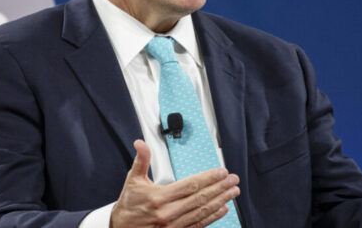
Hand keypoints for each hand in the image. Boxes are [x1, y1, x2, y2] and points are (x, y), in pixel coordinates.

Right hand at [110, 140, 240, 227]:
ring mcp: (173, 225)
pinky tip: (222, 209)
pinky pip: (198, 225)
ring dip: (220, 201)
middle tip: (233, 180)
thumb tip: (141, 143)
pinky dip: (212, 217)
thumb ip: (141, 160)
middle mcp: (168, 213)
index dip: (208, 178)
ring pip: (202, 212)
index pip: (190, 185)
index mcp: (159, 197)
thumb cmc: (128, 205)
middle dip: (219, 188)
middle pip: (200, 198)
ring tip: (232, 192)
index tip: (221, 172)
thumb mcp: (133, 180)